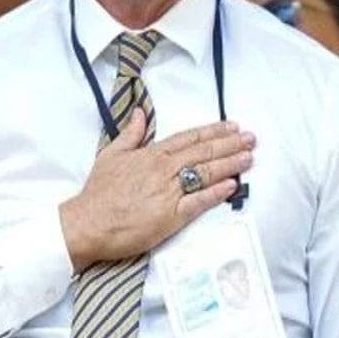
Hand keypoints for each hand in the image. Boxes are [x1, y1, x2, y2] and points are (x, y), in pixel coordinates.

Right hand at [59, 111, 254, 271]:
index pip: (188, 138)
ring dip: (229, 164)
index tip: (232, 126)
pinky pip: (198, 202)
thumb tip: (140, 114)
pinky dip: (216, 193)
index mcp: (150, 155)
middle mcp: (162, 170)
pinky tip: (232, 185)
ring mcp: (168, 193)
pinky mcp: (170, 217)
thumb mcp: (111, 155)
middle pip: (202, 153)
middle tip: (251, 139)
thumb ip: (130, 134)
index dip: (212, 131)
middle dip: (230, 144)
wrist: (87, 223)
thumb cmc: (98, 193)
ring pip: (205, 173)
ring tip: (249, 158)